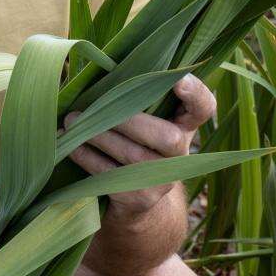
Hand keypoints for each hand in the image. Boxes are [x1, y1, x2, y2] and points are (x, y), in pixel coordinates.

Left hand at [64, 73, 215, 220]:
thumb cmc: (133, 146)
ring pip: (133, 155)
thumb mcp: (144, 123)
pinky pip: (111, 174)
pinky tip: (71, 146)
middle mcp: (180, 155)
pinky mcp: (140, 198)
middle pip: (167, 137)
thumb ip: (135, 99)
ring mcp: (163, 180)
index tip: (178, 80)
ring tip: (71, 121)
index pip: (204, 108)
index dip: (196, 94)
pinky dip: (87, 157)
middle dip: (126, 120)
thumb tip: (99, 70)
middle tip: (88, 107)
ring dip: (97, 135)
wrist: (136, 204)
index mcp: (184, 127)